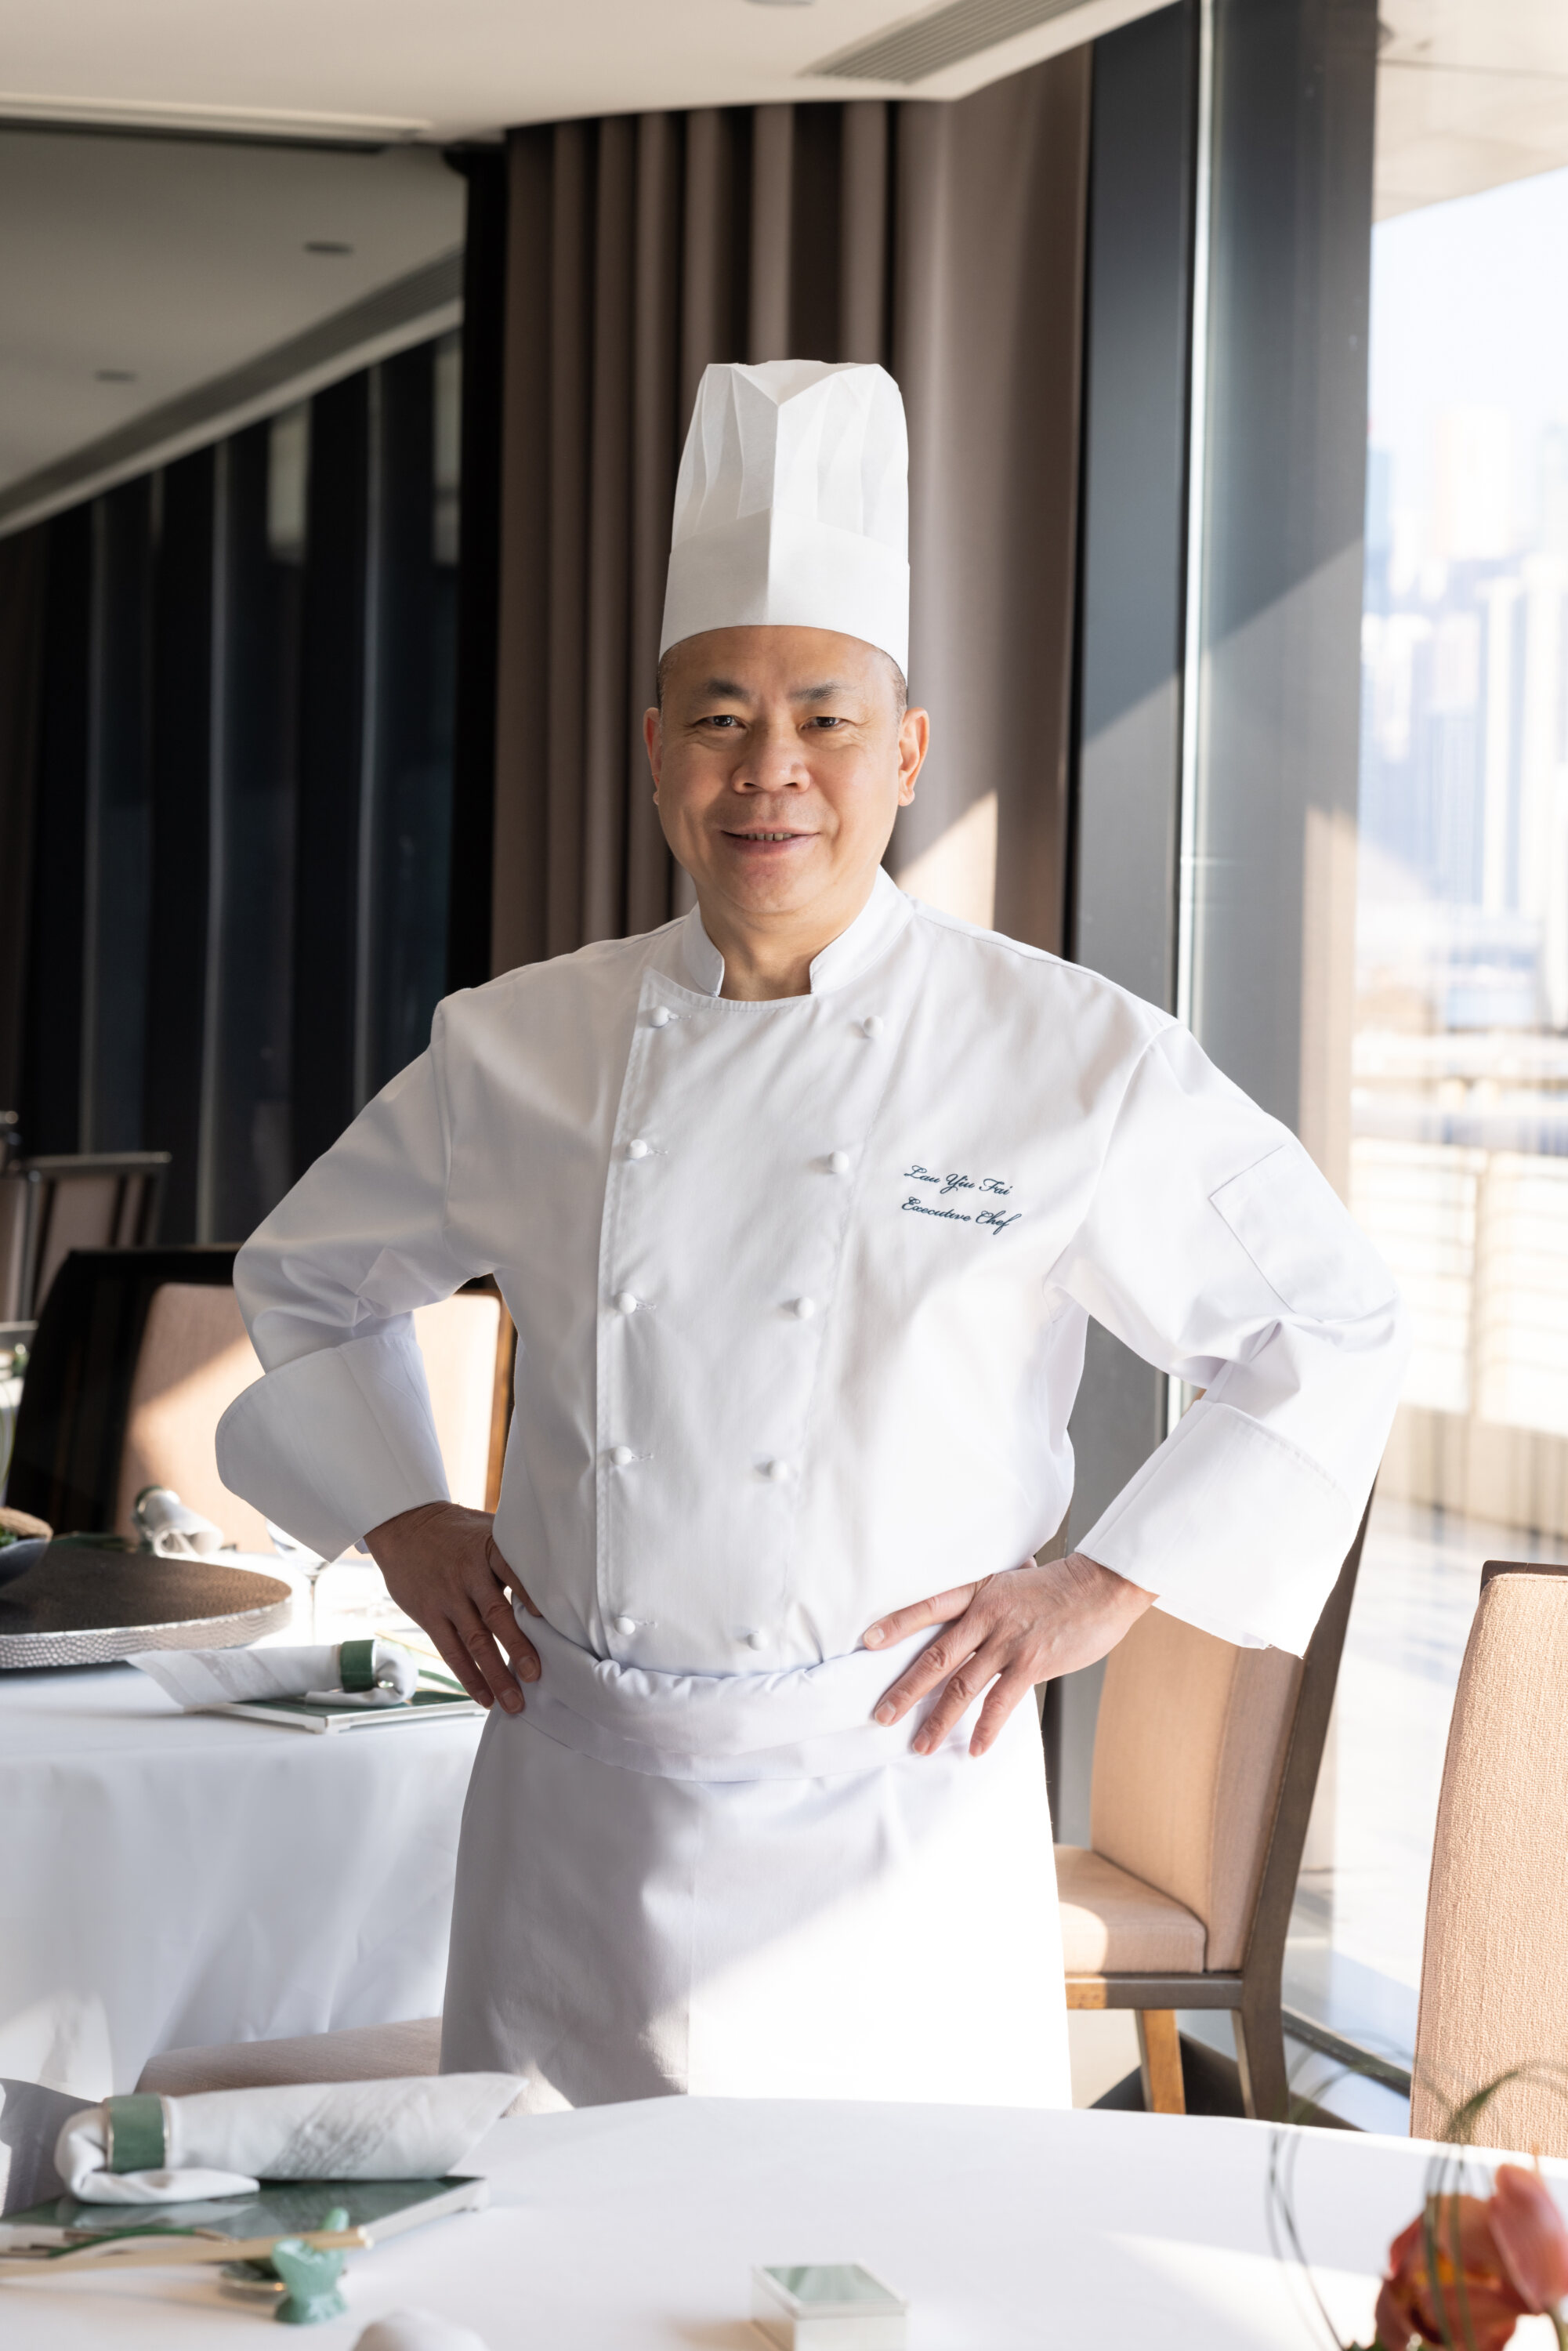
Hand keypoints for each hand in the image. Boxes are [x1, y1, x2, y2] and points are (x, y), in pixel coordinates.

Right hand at [364, 1501, 540, 1713]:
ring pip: (474, 1641)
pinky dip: (468, 1677)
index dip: (530, 1594)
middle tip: (536, 1675)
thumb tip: (559, 1569)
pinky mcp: (429, 1615)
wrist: (405, 1527)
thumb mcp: (487, 1528)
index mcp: (489, 1549)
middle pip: (495, 1615)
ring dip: (495, 1674)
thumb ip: (514, 1551)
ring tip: (513, 1701)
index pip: (513, 1571)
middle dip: (517, 1647)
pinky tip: (484, 1697)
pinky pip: (451, 1651)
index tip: (548, 1618)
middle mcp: (468, 1575)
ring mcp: (447, 1598)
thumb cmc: (457, 1531)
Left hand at [863, 1552, 1153, 1757]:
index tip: (868, 1642)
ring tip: (919, 1744)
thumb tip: (979, 1599)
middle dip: (905, 1689)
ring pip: (962, 1686)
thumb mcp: (1016, 1579)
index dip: (897, 1625)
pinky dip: (986, 1728)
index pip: (928, 1607)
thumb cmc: (1061, 1585)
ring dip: (938, 1720)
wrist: (1101, 1588)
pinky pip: (1001, 1702)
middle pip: (935, 1657)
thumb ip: (992, 1595)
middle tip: (881, 1715)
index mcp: (979, 1593)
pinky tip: (973, 1748)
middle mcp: (986, 1617)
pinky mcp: (1031, 1665)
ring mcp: (1007, 1643)